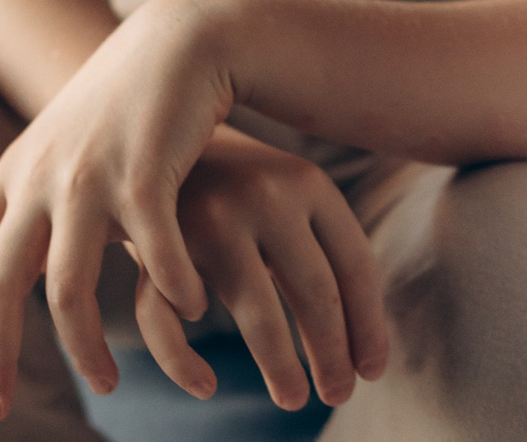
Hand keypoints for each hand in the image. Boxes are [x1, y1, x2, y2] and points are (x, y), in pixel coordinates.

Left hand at [0, 0, 384, 419]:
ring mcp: (90, 177)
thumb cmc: (125, 103)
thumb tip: (20, 264)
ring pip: (69, 289)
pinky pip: (154, 258)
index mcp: (16, 170)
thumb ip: (36, 200)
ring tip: (107, 383)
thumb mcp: (64, 147)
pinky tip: (191, 312)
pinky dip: (172, 294)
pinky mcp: (146, 177)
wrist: (178, 40)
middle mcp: (40, 176)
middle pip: (0, 283)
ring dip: (85, 349)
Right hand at [130, 126, 388, 411]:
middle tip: (339, 394)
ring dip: (281, 366)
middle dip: (332, 355)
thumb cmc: (236, 182)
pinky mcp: (157, 242)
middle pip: (316, 292)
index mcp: (308, 181)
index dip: (369, 326)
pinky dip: (183, 362)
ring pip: (258, 312)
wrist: (153, 126)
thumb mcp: (286, 196)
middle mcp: (264, 194)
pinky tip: (207, 386)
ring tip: (295, 399)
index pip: (356, 266)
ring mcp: (210, 217)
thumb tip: (365, 353)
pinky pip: (171, 319)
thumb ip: (320, 250)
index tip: (372, 372)